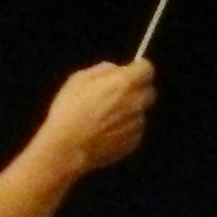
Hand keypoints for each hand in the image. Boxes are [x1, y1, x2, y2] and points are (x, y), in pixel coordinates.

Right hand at [36, 60, 155, 173]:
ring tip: (104, 120)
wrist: (67, 147)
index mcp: (125, 82)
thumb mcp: (78, 80)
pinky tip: (105, 133)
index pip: (147, 69)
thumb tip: (115, 70)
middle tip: (117, 97)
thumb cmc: (69, 111)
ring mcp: (137, 124)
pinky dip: (124, 130)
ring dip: (128, 112)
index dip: (138, 69)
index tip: (130, 72)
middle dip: (136, 91)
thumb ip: (102, 70)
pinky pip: (134, 131)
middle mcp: (137, 102)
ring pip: (140, 113)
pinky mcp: (134, 142)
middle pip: (149, 92)